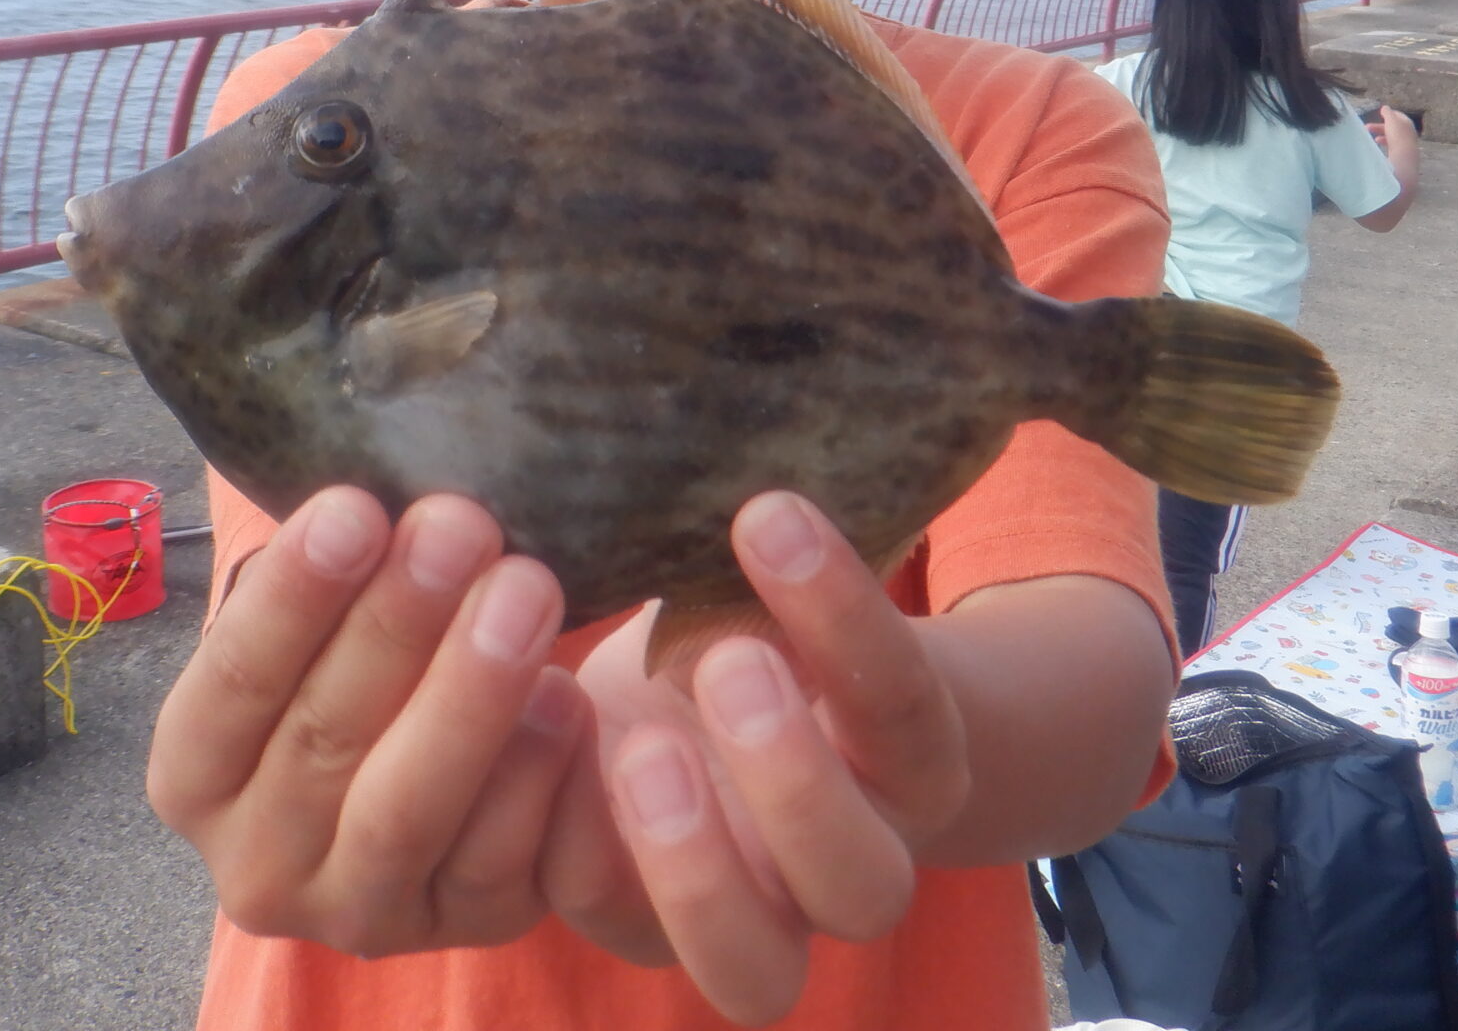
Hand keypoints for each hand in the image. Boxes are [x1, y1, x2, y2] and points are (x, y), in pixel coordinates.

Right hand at [145, 488, 588, 956]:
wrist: (449, 749)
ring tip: (526, 588)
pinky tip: (572, 693)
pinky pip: (508, 861)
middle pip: (323, 743)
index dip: (291, 597)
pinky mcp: (471, 927)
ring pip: (409, 812)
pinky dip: (540, 772)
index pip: (230, 686)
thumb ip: (335, 570)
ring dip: (472, 693)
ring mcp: (366, 912)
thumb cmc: (370, 653)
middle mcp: (261, 866)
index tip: (354, 506)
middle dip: (396, 624)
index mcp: (195, 777)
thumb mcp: (323, 619)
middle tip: (461, 525)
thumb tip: (381, 488)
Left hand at [542, 494, 971, 1024]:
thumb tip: (736, 485)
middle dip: (796, 781)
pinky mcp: (642, 928)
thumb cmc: (757, 610)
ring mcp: (751, 918)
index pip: (902, 705)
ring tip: (640, 748)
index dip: (844, 617)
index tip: (767, 515)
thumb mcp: (776, 585)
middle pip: (863, 888)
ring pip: (754, 972)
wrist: (717, 689)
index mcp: (911, 761)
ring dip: (694, 869)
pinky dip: (569, 842)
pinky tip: (546, 741)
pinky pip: (610, 919)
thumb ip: (772, 563)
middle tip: (725, 660)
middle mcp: (851, 864)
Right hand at [1365, 104, 1416, 159]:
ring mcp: (1405, 142)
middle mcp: (1408, 131)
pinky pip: (1391, 144)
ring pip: (1391, 135)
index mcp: (1407, 122)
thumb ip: (1387, 112)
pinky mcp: (1401, 151)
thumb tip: (1385, 107)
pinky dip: (1383, 142)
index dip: (1388, 113)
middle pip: (1393, 126)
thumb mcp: (1391, 120)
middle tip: (1367, 127)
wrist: (1403, 155)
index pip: (1397, 115)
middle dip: (1379, 125)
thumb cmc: (1397, 135)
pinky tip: (1377, 143)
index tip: (1379, 113)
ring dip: (1380, 134)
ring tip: (1371, 137)